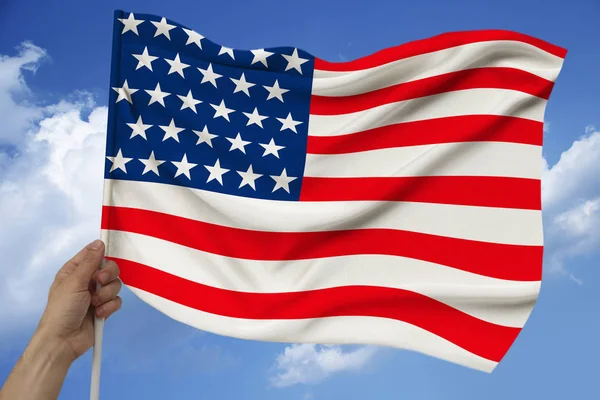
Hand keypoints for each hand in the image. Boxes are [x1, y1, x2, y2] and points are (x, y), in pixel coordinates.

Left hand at [36, 239, 122, 361]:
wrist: (64, 340)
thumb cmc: (62, 309)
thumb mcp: (74, 282)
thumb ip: (90, 262)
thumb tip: (99, 243)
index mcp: (75, 271)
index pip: (93, 255)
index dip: (101, 256)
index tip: (103, 260)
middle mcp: (86, 281)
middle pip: (109, 269)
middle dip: (108, 277)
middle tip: (99, 283)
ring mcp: (96, 295)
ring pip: (115, 285)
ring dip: (107, 295)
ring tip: (95, 304)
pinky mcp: (104, 308)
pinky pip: (117, 300)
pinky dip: (109, 307)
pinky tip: (99, 314)